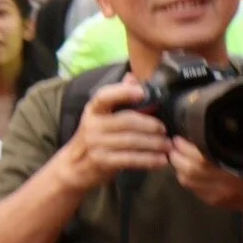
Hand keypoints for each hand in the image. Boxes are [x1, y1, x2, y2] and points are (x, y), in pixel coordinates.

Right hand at [60, 78, 171, 192]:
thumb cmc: (95, 137)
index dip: (123, 92)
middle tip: (165, 130)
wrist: (74, 166)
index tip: (142, 92)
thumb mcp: (100, 116)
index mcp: (93, 110)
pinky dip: (149, 160)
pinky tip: (161, 161)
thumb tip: (132, 77)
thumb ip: (117, 97)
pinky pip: (131, 159)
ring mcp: (97, 144)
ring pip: (132, 141)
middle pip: (126, 121)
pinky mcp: (103, 161)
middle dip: (150, 125)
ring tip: (167, 146)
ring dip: (154, 144)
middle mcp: (93, 125)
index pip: (104, 96)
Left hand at [170, 137, 242, 218]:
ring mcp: (218, 193)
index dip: (186, 147)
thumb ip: (230, 144)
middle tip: (174, 145)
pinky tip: (185, 169)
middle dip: (178, 156)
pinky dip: (185, 178)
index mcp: (236, 167)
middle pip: (191, 169)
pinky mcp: (214, 201)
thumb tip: (206, 130)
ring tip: (176, 156)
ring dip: (178, 167)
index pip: (202, 157)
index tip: (180, 138)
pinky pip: (193, 189)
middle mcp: (225, 182)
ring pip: (188, 180)